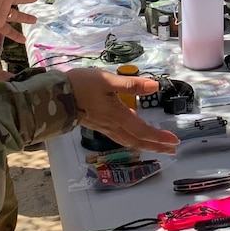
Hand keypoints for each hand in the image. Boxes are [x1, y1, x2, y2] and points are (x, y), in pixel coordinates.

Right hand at [64, 68, 179, 152]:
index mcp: (117, 116)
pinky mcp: (99, 125)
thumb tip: (155, 86)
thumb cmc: (80, 85)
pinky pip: (120, 136)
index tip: (174, 142)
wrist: (55, 96)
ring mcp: (105, 127)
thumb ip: (132, 84)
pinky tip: (135, 131)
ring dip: (146, 145)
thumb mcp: (107, 80)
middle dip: (156, 146)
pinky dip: (132, 138)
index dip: (159, 137)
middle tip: (172, 150)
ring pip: (129, 141)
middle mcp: (113, 126)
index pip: (143, 131)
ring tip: (158, 146)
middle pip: (138, 141)